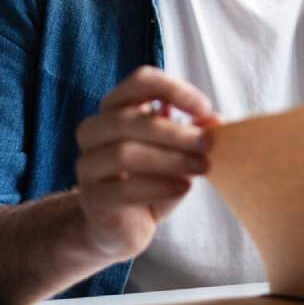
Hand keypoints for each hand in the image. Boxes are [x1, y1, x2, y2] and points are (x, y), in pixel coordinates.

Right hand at [74, 66, 220, 261]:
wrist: (126, 223)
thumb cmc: (153, 178)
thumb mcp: (178, 152)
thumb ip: (194, 133)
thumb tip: (216, 120)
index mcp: (116, 107)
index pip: (140, 81)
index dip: (174, 89)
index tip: (204, 108)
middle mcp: (94, 130)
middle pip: (129, 119)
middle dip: (175, 132)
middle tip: (207, 144)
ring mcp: (87, 164)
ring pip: (124, 153)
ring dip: (170, 159)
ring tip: (201, 167)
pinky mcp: (92, 197)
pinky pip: (124, 188)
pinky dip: (159, 186)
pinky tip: (183, 186)